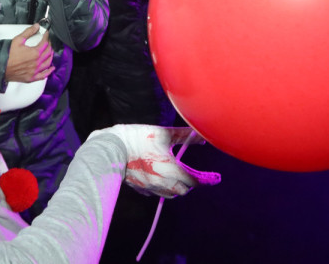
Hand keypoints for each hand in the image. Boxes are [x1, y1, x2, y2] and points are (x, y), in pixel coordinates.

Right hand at [4, 24, 53, 83]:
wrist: (0, 67)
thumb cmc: (7, 55)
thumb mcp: (18, 40)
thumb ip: (28, 32)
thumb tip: (36, 27)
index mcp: (34, 53)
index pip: (45, 43)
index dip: (47, 37)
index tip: (46, 34)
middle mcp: (36, 63)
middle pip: (48, 52)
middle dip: (49, 45)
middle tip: (47, 41)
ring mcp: (34, 71)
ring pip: (48, 63)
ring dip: (51, 56)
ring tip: (50, 52)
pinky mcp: (31, 78)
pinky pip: (44, 75)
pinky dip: (49, 71)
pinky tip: (51, 68)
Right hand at [90, 125, 220, 197]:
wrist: (112, 149)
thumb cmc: (138, 138)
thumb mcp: (163, 133)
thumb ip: (184, 136)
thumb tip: (201, 136)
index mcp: (172, 169)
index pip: (196, 180)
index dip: (208, 180)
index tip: (216, 178)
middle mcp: (164, 182)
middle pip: (185, 190)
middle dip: (192, 183)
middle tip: (196, 174)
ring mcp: (151, 187)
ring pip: (171, 194)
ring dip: (178, 187)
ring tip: (179, 176)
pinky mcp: (141, 188)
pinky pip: (157, 193)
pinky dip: (163, 188)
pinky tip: (160, 178)